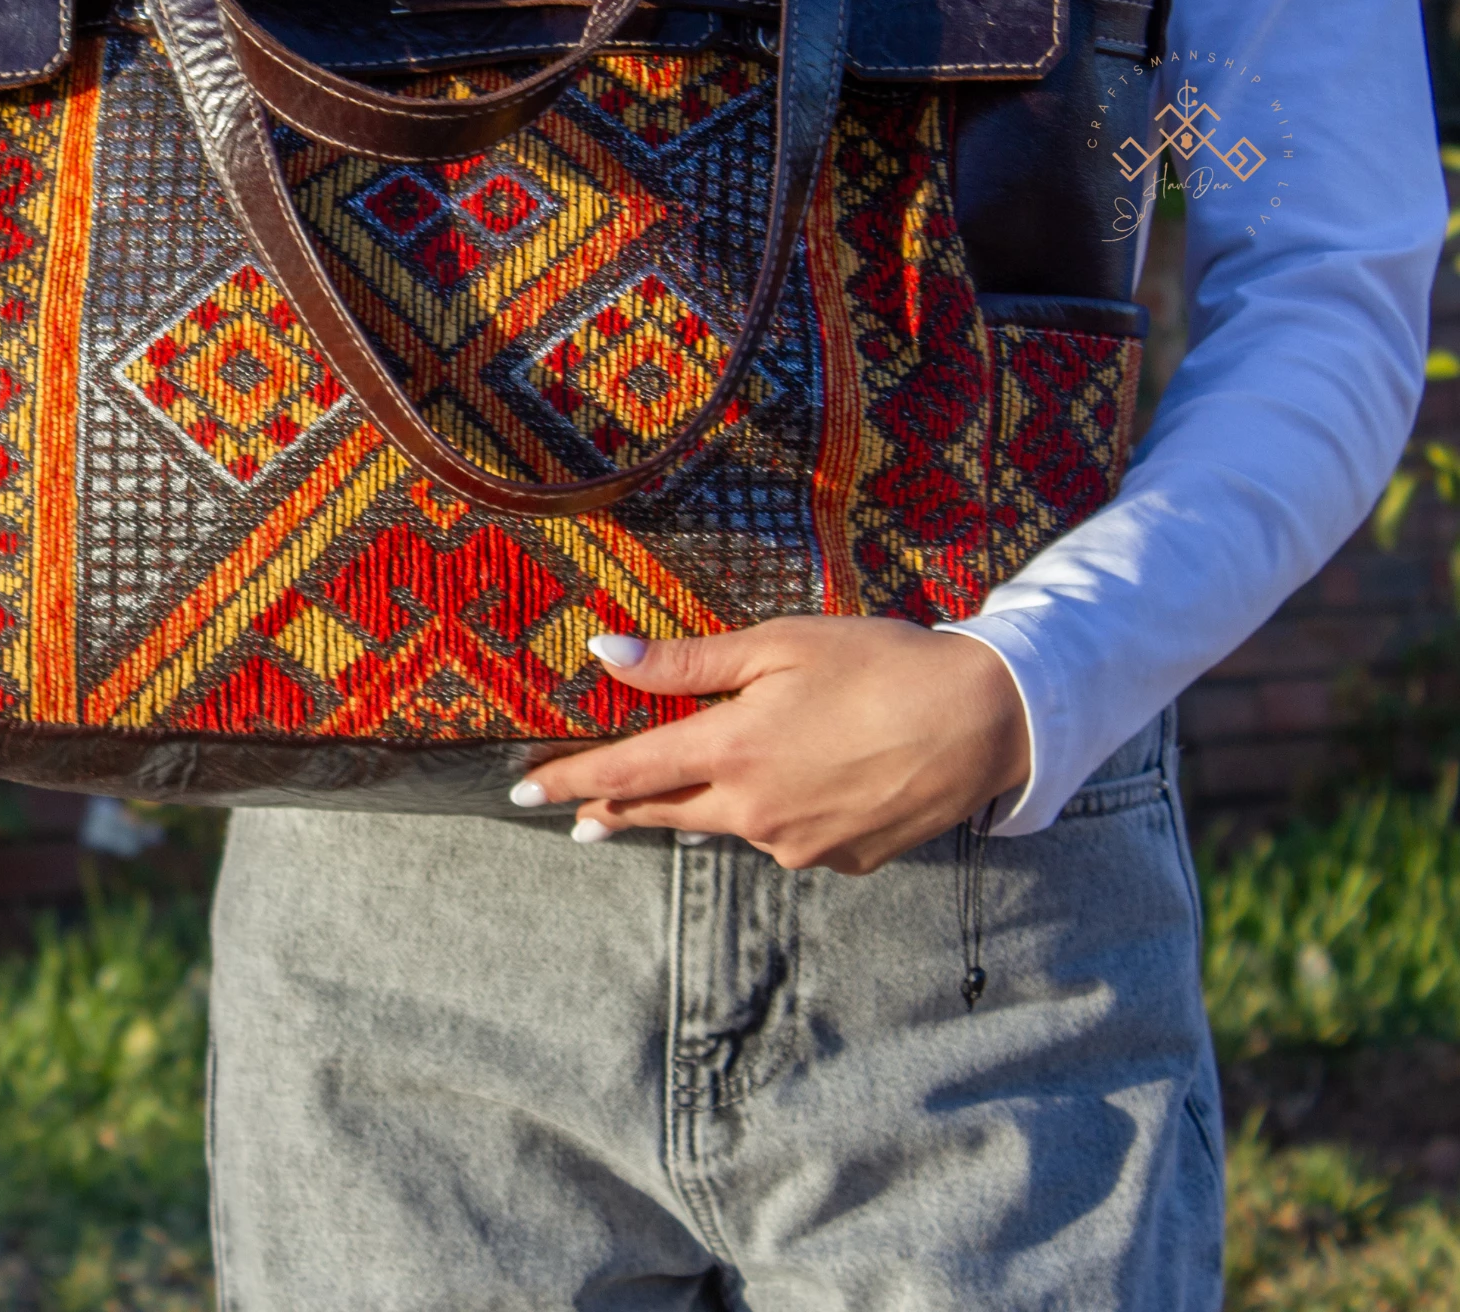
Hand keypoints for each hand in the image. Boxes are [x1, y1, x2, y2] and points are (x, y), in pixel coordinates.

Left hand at [513, 617, 1030, 872]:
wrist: (986, 720)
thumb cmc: (878, 665)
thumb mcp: (777, 646)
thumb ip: (685, 660)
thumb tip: (604, 652)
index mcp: (730, 753)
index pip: (623, 776)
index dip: (568, 783)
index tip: (521, 794)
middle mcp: (753, 813)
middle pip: (662, 813)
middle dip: (614, 813)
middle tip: (577, 819)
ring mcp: (797, 847)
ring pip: (725, 826)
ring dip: (696, 809)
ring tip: (676, 795)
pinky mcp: (841, 862)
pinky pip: (785, 839)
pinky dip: (774, 814)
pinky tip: (799, 784)